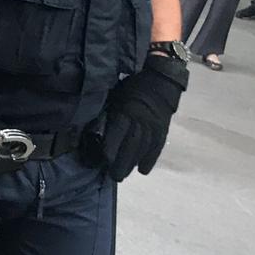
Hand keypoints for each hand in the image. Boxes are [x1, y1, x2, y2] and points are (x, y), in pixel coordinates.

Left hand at [99, 57, 185, 181]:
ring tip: (124, 175)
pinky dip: (150, 159)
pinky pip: (157, 146)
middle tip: (113, 176)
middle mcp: (141, 119)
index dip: (111, 147)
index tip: (103, 160)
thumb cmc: (131, 84)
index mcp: (126, 109)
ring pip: (143, 148)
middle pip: (131, 144)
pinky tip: (143, 170)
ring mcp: (154, 125)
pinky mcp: (163, 128)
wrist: (160, 78)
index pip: (118, 132)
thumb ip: (107, 110)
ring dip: (133, 163)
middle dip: (121, 162)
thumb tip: (91, 125)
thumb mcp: (115, 94)